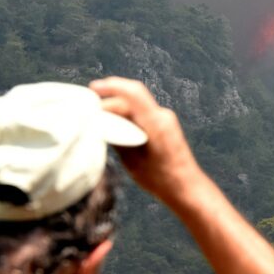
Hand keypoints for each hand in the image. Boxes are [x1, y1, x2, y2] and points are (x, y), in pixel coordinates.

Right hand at [90, 76, 201, 202]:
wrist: (185, 186)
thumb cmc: (160, 178)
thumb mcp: (132, 161)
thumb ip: (117, 139)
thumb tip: (100, 124)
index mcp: (156, 123)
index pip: (133, 93)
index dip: (112, 86)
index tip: (93, 88)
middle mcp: (162, 116)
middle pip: (131, 100)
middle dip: (108, 103)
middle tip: (88, 116)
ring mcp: (165, 119)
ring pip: (135, 106)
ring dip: (116, 111)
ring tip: (97, 123)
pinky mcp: (163, 125)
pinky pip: (141, 114)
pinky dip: (125, 117)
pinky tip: (113, 129)